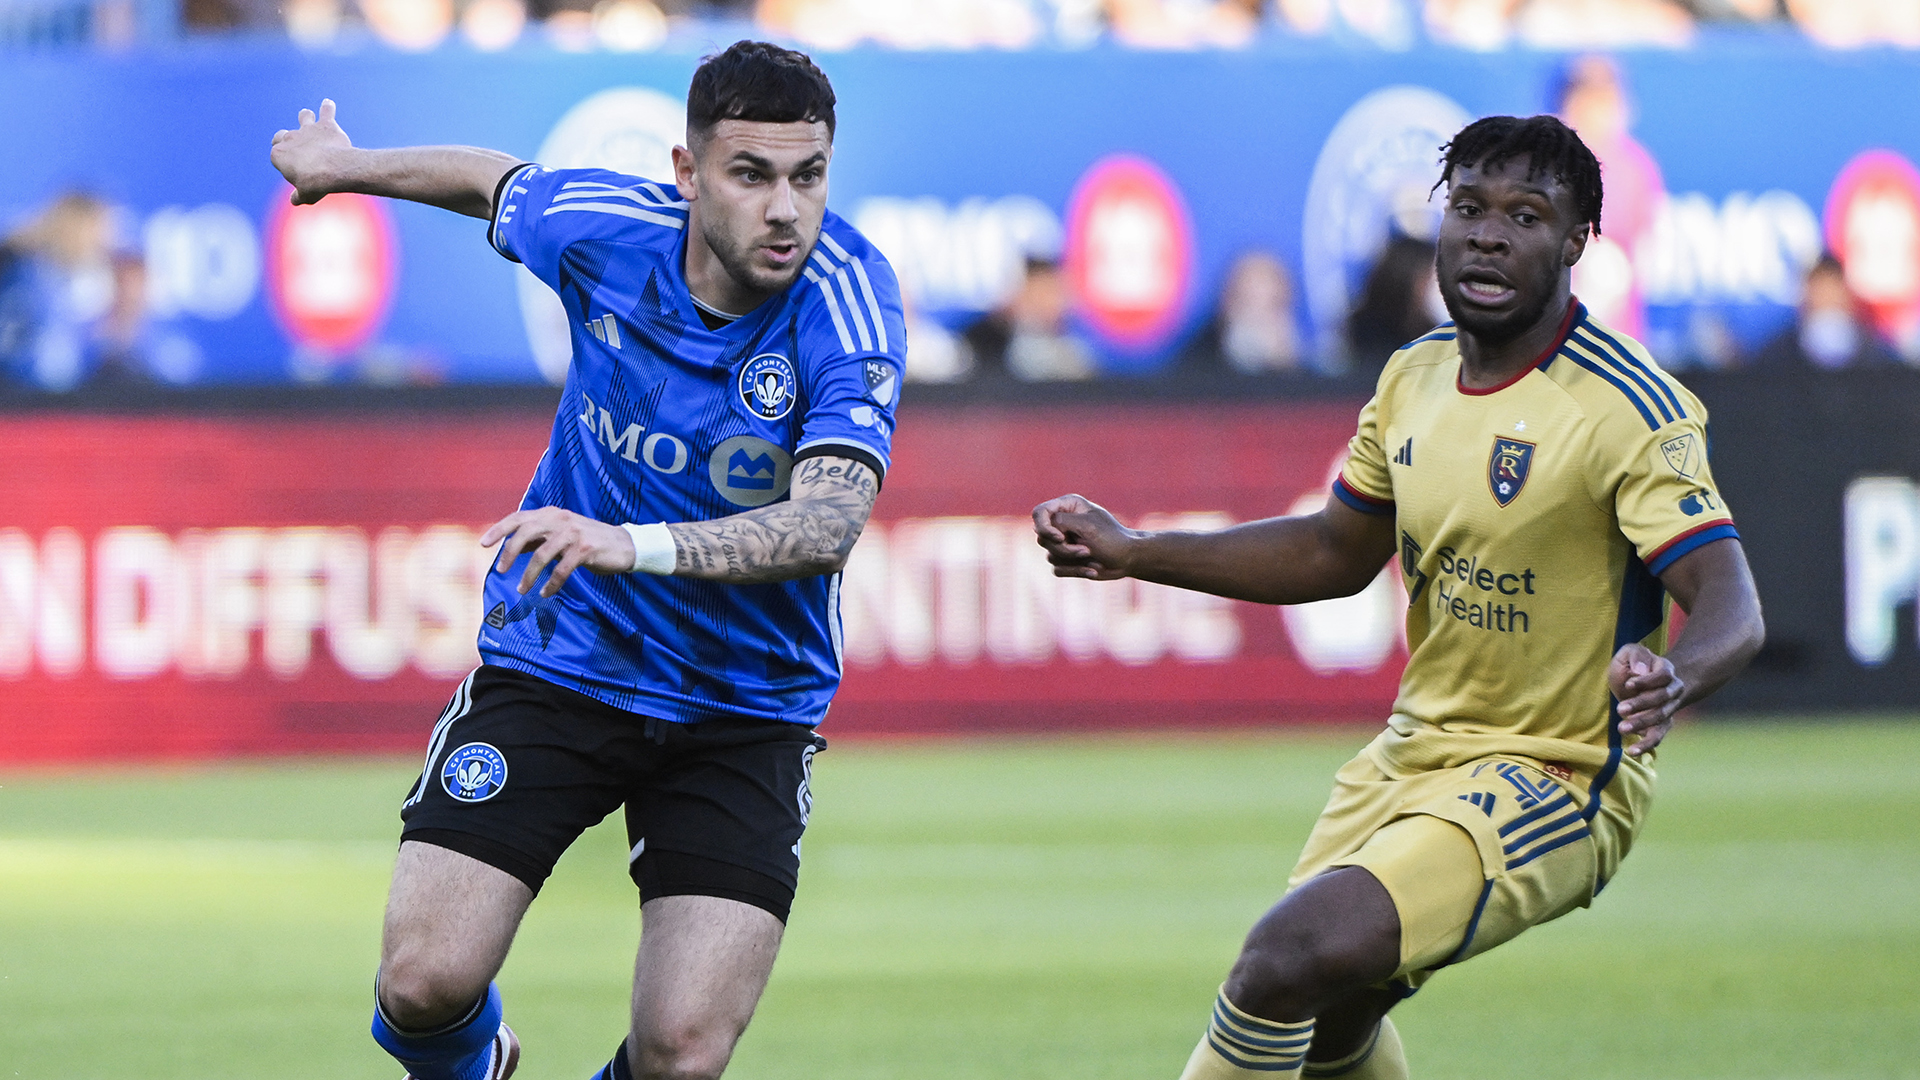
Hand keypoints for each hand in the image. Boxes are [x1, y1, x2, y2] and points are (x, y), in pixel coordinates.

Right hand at [270, 99, 353, 205]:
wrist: (334, 170)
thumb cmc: (316, 184)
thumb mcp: (305, 195)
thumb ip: (299, 196)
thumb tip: (295, 200)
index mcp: (278, 154)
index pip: (278, 157)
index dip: (288, 165)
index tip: (299, 174)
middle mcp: (289, 138)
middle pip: (283, 135)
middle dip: (287, 140)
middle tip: (297, 148)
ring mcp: (307, 129)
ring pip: (304, 117)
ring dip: (306, 117)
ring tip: (309, 117)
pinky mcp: (326, 125)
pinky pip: (326, 111)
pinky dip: (328, 108)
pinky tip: (329, 104)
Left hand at [481, 507, 637, 597]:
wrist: (625, 545)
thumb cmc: (589, 542)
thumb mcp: (562, 535)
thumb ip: (539, 538)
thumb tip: (513, 547)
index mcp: (552, 514)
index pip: (519, 517)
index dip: (499, 529)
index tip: (483, 544)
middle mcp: (560, 520)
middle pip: (526, 532)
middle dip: (509, 553)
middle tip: (501, 571)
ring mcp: (573, 534)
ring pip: (542, 554)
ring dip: (529, 575)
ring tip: (522, 589)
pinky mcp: (585, 549)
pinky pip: (562, 569)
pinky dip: (551, 583)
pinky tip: (546, 593)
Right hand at [1032, 494, 1136, 580]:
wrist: (1129, 559)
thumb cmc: (1112, 538)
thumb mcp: (1086, 526)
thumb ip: (1059, 522)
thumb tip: (1038, 527)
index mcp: (1068, 506)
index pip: (1040, 513)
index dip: (1044, 527)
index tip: (1060, 538)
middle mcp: (1063, 522)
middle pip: (1043, 538)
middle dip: (1064, 548)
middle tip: (1086, 550)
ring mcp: (1064, 542)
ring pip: (1050, 555)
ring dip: (1072, 561)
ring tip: (1092, 558)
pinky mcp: (1066, 560)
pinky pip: (1058, 569)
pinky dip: (1075, 571)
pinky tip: (1093, 570)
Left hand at [1607, 642, 1684, 757]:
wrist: (1642, 681)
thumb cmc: (1634, 665)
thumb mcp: (1631, 652)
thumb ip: (1637, 656)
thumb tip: (1642, 670)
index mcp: (1666, 670)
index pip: (1663, 676)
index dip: (1647, 681)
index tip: (1628, 684)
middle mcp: (1672, 690)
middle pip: (1662, 698)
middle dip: (1641, 704)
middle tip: (1620, 708)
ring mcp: (1668, 709)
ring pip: (1660, 718)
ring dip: (1641, 724)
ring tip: (1622, 728)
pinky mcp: (1660, 724)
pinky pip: (1657, 736)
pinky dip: (1646, 744)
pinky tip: (1632, 751)